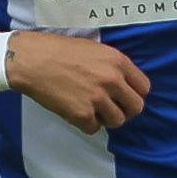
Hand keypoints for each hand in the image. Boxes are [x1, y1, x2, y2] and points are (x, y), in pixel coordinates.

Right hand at [6, 32, 149, 134]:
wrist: (31, 60)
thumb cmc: (58, 51)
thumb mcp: (95, 49)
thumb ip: (114, 66)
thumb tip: (125, 84)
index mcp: (118, 61)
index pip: (144, 87)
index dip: (134, 94)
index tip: (125, 97)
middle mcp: (112, 80)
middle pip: (136, 108)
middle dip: (125, 110)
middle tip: (112, 108)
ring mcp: (97, 98)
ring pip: (118, 121)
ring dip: (106, 118)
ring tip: (92, 109)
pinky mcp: (82, 114)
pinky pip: (94, 128)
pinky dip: (86, 124)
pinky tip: (76, 110)